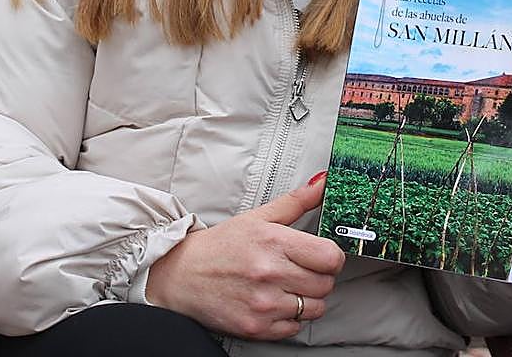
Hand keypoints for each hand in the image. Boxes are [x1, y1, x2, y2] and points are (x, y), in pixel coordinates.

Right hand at [146, 174, 345, 340]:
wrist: (180, 274)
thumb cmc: (219, 246)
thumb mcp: (257, 218)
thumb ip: (295, 201)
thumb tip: (322, 183)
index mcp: (273, 242)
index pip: (331, 257)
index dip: (331, 256)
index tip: (321, 255)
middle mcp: (270, 274)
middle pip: (326, 284)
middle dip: (318, 277)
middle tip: (299, 270)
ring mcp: (264, 304)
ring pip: (315, 308)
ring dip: (306, 299)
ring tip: (286, 286)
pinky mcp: (256, 328)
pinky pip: (295, 328)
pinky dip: (289, 318)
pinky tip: (274, 302)